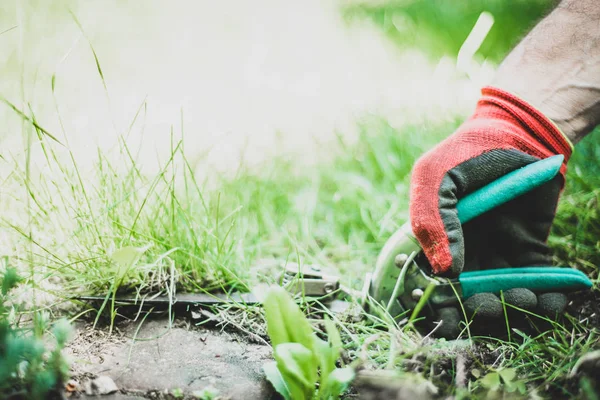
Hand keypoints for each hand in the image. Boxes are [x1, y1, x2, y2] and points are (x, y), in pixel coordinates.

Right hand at [409, 86, 572, 336]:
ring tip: (524, 299)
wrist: (519, 130)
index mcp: (436, 236)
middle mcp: (465, 247)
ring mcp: (498, 248)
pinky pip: (537, 278)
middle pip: (466, 292)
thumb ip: (432, 221)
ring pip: (501, 290)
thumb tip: (445, 271)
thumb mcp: (436, 177)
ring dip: (513, 303)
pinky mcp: (530, 246)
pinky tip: (552, 299)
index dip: (436, 300)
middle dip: (477, 307)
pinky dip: (547, 296)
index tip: (447, 314)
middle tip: (489, 308)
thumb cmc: (468, 151)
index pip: (430, 277)